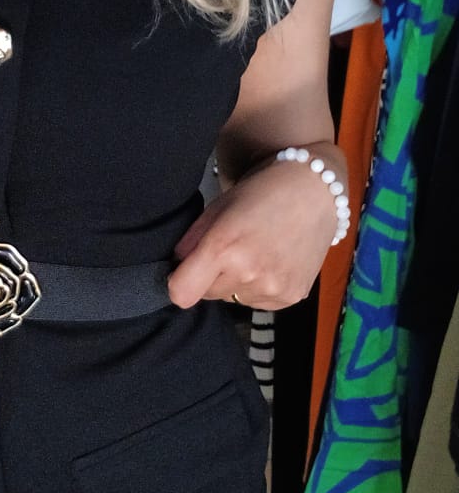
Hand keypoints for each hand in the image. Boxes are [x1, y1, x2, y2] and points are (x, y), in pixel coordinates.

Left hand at [166, 158, 340, 310]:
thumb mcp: (219, 207)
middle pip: (207, 295)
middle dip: (210, 277)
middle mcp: (248, 273)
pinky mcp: (292, 296)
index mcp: (223, 247)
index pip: (181, 293)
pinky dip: (259, 287)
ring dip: (237, 282)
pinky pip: (258, 301)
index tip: (184, 272)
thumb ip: (191, 240)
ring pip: (233, 298)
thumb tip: (176, 266)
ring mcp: (273, 288)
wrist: (315, 190)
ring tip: (256, 251)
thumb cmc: (262, 192)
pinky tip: (273, 261)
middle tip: (230, 250)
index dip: (178, 283)